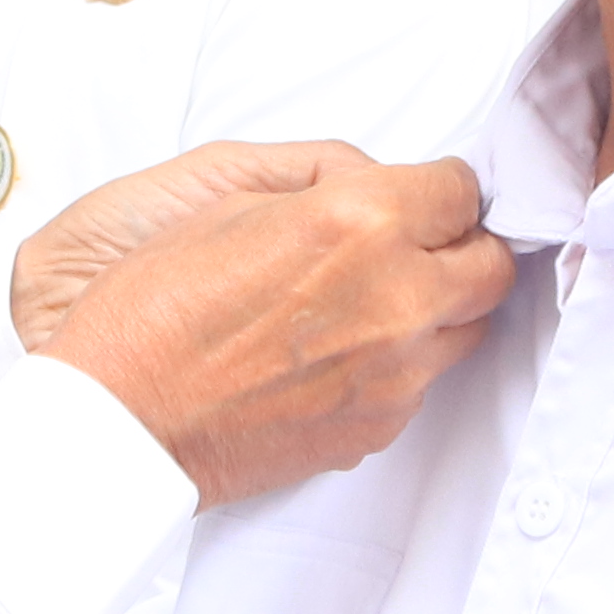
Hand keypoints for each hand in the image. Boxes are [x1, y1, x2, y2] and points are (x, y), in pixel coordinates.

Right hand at [37, 149, 508, 507]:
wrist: (123, 422)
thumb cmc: (152, 312)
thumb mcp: (230, 201)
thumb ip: (326, 189)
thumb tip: (372, 188)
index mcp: (362, 223)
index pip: (459, 191)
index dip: (434, 191)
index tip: (417, 199)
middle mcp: (398, 296)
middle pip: (490, 265)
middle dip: (459, 248)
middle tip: (417, 246)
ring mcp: (397, 371)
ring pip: (466, 330)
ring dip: (435, 309)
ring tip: (372, 305)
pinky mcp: (380, 425)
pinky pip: (420, 384)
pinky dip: (396, 364)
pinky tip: (336, 357)